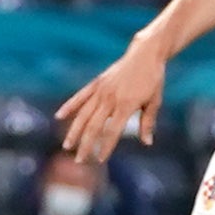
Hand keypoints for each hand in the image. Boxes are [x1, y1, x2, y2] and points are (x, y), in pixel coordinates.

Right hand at [56, 38, 167, 161]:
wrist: (146, 53)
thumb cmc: (153, 79)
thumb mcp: (155, 101)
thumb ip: (148, 122)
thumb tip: (147, 143)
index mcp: (126, 105)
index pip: (112, 131)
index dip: (106, 147)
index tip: (100, 160)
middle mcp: (110, 98)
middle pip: (93, 126)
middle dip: (85, 145)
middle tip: (79, 161)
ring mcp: (101, 90)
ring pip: (83, 114)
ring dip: (74, 131)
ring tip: (67, 146)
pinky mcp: (97, 82)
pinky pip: (80, 96)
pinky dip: (69, 106)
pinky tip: (59, 116)